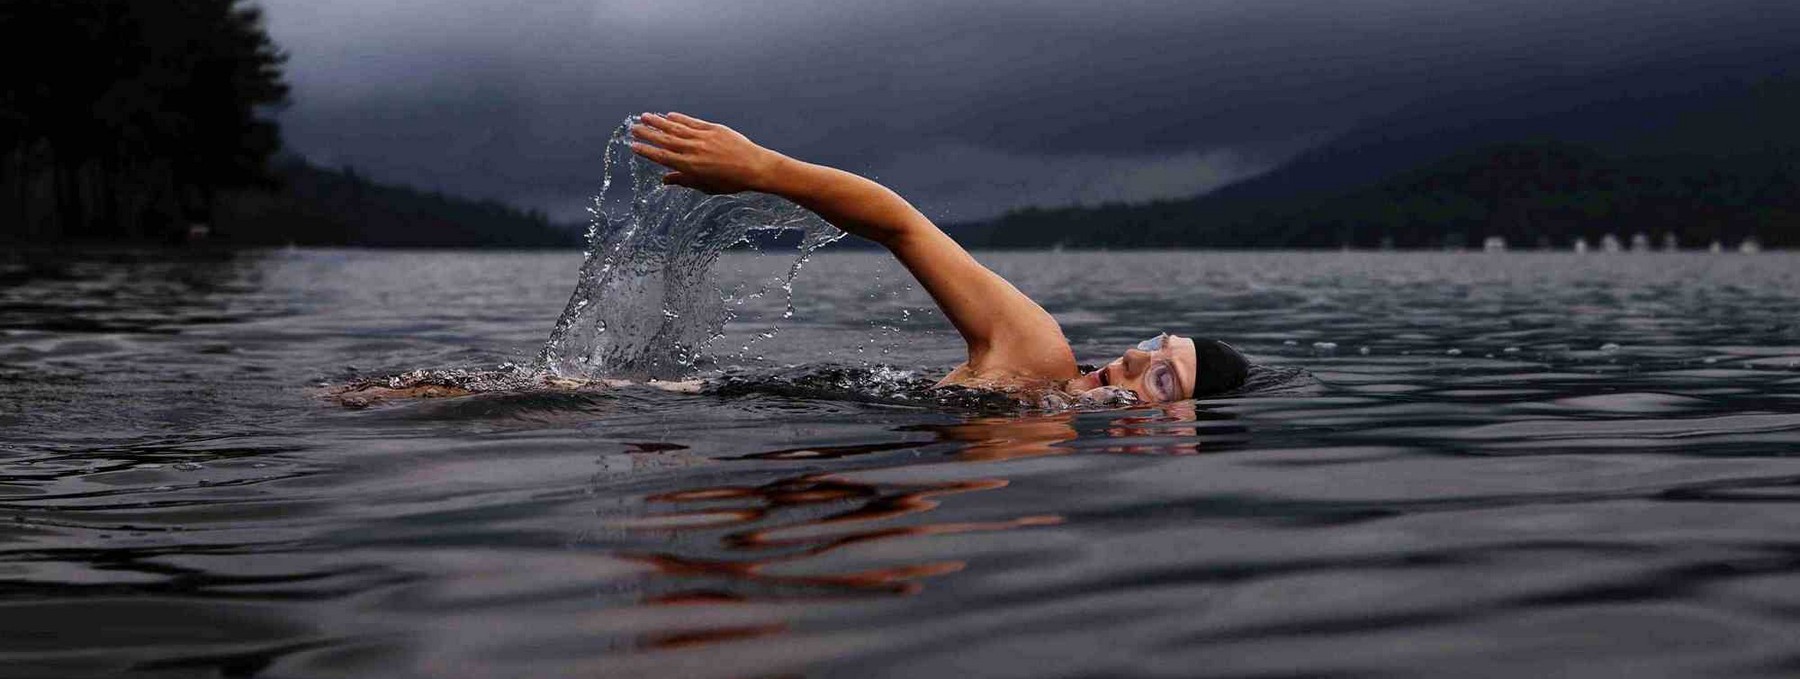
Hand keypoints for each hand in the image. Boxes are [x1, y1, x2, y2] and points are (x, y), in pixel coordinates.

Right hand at [629, 112, 784, 193]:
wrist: (755, 167)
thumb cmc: (732, 181)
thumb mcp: (706, 186)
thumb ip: (685, 181)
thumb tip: (664, 180)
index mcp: (690, 167)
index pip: (662, 157)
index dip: (646, 151)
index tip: (633, 146)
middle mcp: (694, 150)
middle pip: (665, 140)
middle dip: (647, 133)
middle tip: (632, 127)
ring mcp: (703, 138)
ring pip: (676, 128)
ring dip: (659, 122)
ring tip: (645, 116)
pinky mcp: (713, 129)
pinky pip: (692, 123)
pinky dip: (679, 119)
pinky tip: (669, 115)